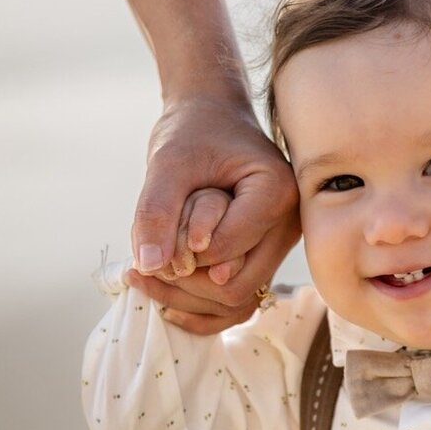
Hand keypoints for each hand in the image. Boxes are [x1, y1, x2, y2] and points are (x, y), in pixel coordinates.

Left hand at [130, 95, 299, 333]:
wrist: (215, 120)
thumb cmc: (195, 132)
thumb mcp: (168, 163)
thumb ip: (156, 211)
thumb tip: (149, 265)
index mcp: (277, 193)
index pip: (228, 249)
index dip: (184, 249)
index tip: (156, 231)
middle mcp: (289, 225)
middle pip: (236, 286)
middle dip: (183, 283)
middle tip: (141, 268)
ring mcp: (280, 245)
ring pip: (237, 302)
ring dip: (188, 300)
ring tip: (146, 280)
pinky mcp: (266, 257)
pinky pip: (240, 302)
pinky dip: (201, 309)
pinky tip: (167, 299)